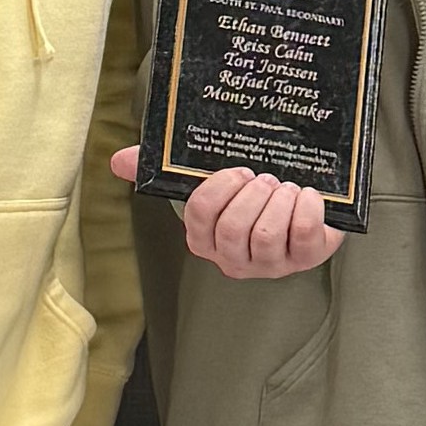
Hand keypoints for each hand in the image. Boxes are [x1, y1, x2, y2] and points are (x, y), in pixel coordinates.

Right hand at [113, 147, 340, 279]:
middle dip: (251, 195)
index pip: (200, 217)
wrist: (305, 202)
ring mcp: (272, 264)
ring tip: (285, 188)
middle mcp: (235, 259)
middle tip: (264, 178)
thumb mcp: (209, 178)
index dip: (220, 189)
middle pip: (234, 230)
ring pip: (268, 235)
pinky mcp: (307, 258)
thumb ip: (163, 170)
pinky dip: (307, 208)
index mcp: (206, 239)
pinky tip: (306, 196)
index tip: (238, 171)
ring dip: (279, 200)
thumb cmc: (252, 194)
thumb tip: (118, 161)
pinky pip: (305, 234)